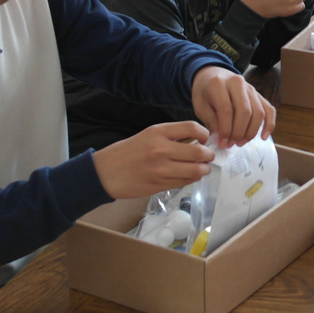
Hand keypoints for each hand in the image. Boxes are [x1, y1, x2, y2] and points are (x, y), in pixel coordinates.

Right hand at [92, 121, 214, 199]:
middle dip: (208, 155)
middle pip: (198, 152)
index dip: (204, 133)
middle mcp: (161, 149)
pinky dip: (192, 178)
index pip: (192, 127)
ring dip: (203, 169)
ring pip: (195, 170)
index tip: (204, 138)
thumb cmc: (127, 152)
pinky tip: (190, 175)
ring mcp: (161, 169)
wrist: (105, 173)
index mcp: (158, 132)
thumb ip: (171, 136)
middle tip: (208, 156)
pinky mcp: (160, 185)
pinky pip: (185, 182)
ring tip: (202, 168)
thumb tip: (197, 140)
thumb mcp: (148, 135)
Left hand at [191, 66, 275, 145]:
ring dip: (251, 131)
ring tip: (240, 142)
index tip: (222, 143)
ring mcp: (250, 88)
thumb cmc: (205, 92)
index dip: (226, 130)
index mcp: (219, 84)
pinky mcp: (258, 94)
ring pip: (258, 112)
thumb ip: (211, 121)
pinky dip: (269, 124)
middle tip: (231, 144)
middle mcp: (238, 83)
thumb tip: (222, 138)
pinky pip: (269, 109)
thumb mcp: (200, 105)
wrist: (212, 75)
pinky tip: (263, 137)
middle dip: (239, 132)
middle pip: (245, 111)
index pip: (226, 110)